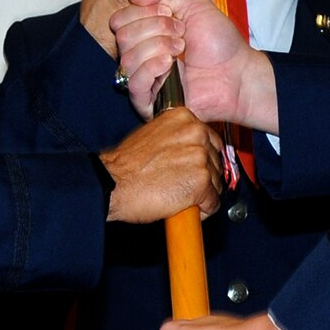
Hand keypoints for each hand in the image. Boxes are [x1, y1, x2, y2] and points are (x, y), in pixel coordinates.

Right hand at [100, 108, 225, 221]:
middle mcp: (196, 133)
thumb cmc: (126, 165)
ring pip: (217, 184)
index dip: (200, 159)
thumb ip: (175, 138)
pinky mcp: (202, 183)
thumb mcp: (152, 135)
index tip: (190, 168)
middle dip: (203, 176)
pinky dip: (201, 211)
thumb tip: (188, 151)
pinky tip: (181, 207)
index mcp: (184, 118)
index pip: (210, 140)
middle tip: (180, 184)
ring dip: (202, 194)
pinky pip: (213, 203)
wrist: (112, 183)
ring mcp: (201, 158)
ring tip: (177, 195)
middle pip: (216, 162)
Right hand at [112, 0, 276, 129]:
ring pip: (127, 58)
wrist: (237, 72)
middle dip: (154, 28)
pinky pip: (134, 84)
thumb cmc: (220, 41)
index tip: (171, 13)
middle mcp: (141, 55)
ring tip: (181, 49)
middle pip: (121, 36)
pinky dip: (151, 68)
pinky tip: (169, 64)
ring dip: (157, 47)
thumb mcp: (193, 4)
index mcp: (146, 33)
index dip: (143, 12)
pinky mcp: (150, 102)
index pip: (119, 19)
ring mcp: (145, 79)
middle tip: (181, 33)